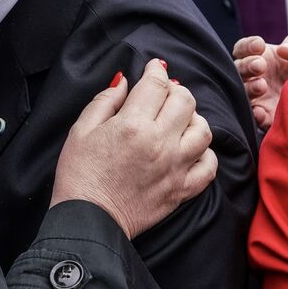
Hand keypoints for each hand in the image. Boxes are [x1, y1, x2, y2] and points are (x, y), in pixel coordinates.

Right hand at [51, 58, 215, 238]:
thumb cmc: (79, 174)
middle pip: (185, 101)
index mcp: (132, 125)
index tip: (154, 68)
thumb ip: (105, 101)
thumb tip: (125, 82)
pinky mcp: (182, 190)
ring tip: (177, 122)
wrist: (87, 219)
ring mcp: (175, 167)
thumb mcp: (80, 130)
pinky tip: (188, 150)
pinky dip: (204, 154)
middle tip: (162, 95)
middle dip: (174, 90)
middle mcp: (160, 143)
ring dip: (193, 119)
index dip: (156, 70)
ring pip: (204, 130)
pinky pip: (209, 166)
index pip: (156, 84)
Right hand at [233, 33, 287, 130]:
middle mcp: (256, 76)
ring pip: (242, 91)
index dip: (247, 46)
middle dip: (247, 65)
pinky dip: (255, 114)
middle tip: (261, 65)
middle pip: (238, 69)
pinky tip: (260, 111)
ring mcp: (259, 96)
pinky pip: (254, 117)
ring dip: (248, 87)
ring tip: (262, 86)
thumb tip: (283, 50)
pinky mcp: (267, 115)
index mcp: (261, 57)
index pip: (243, 49)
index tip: (260, 45)